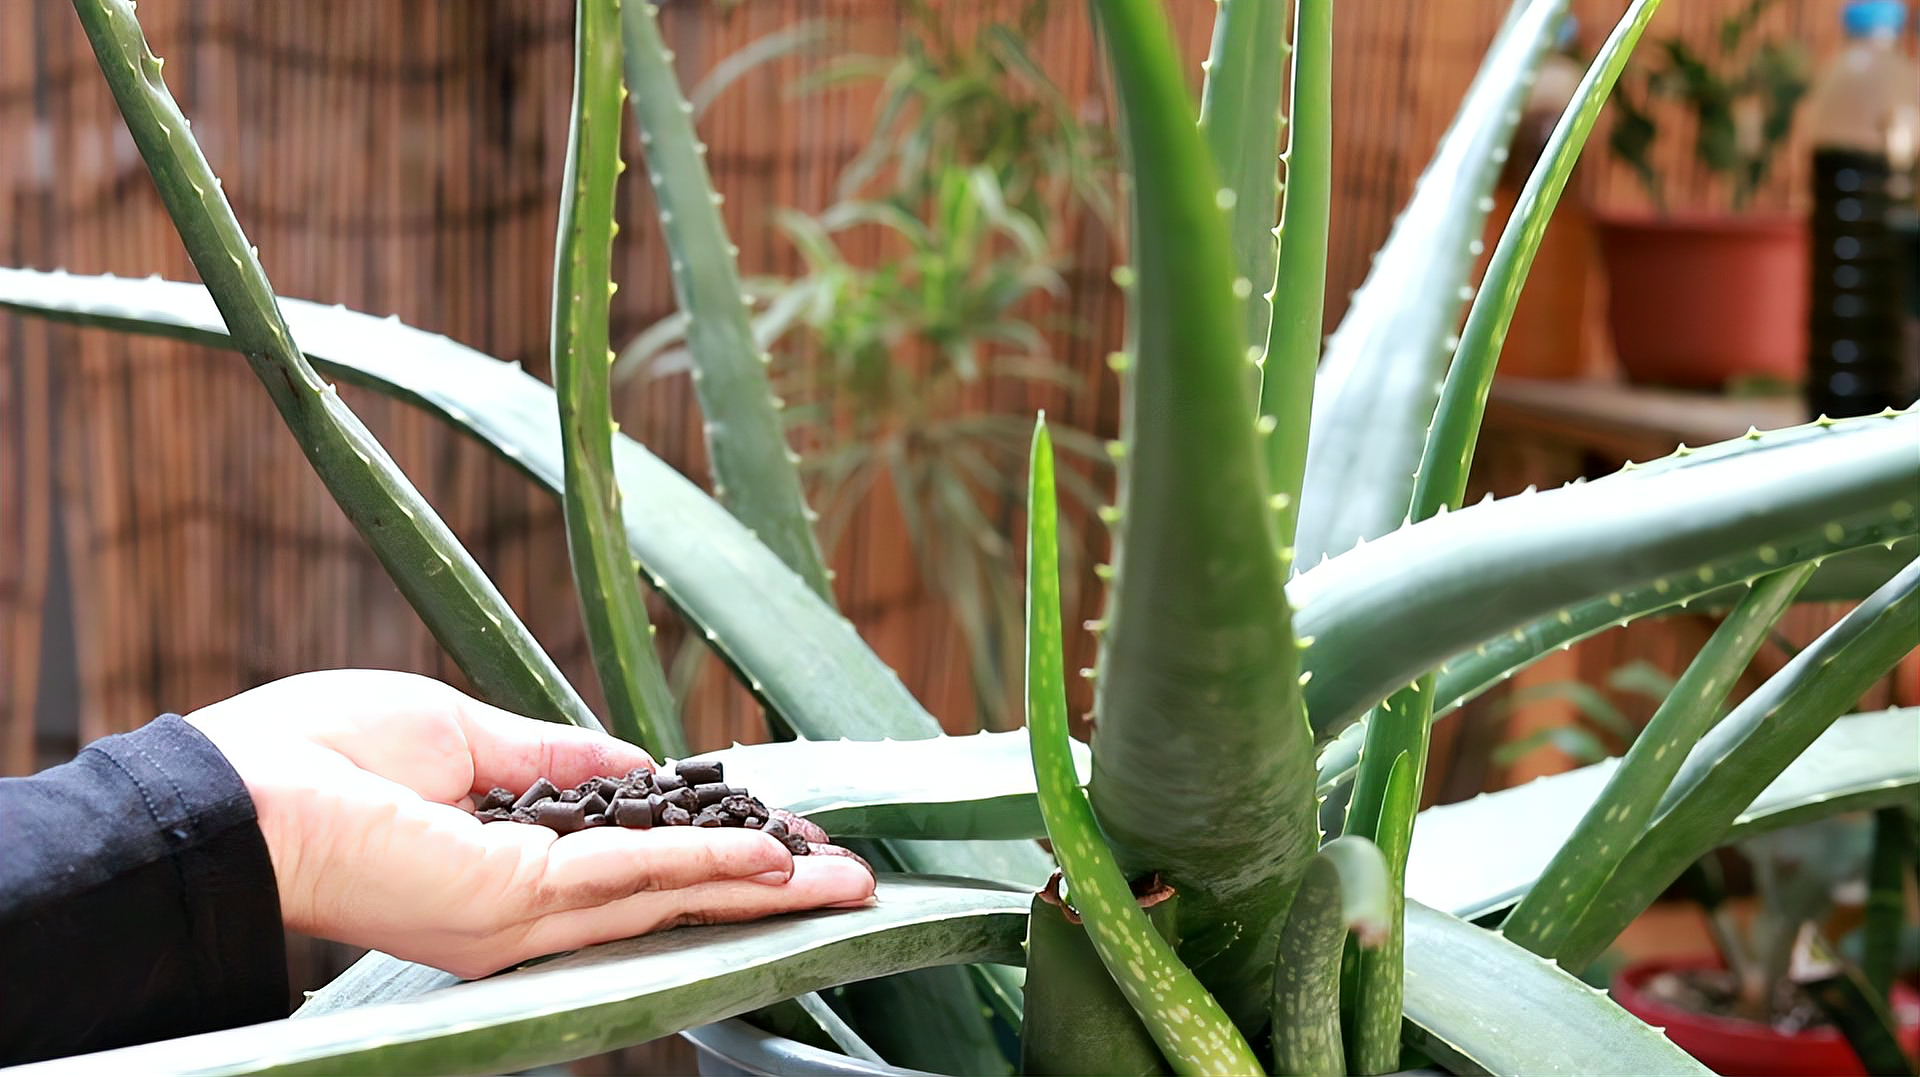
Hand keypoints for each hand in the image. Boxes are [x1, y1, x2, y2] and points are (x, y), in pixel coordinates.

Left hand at [186, 669, 875, 978]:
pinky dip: (711, 868)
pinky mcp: (518, 903)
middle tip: (848, 881)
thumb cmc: (319, 754)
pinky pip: (639, 878)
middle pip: (672, 899)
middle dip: (764, 889)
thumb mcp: (462, 737)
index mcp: (505, 870)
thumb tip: (633, 763)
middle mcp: (524, 914)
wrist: (241, 794)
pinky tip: (774, 863)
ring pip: (674, 899)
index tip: (780, 837)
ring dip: (764, 887)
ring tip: (843, 881)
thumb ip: (553, 758)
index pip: (635, 868)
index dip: (713, 852)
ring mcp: (524, 917)